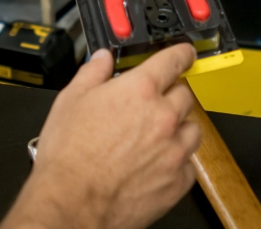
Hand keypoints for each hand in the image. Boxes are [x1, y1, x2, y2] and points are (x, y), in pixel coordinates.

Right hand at [1, 45, 200, 228]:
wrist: (68, 207)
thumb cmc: (67, 160)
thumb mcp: (70, 101)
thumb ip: (92, 73)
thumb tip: (102, 59)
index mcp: (141, 90)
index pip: (175, 59)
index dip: (181, 54)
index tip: (184, 55)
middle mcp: (163, 117)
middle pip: (185, 94)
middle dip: (171, 96)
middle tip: (152, 107)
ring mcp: (173, 150)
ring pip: (192, 128)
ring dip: (179, 128)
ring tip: (157, 138)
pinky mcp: (176, 181)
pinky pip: (189, 164)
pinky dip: (178, 162)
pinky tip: (158, 164)